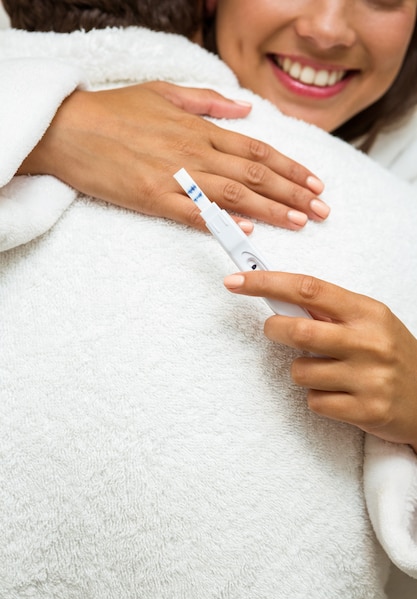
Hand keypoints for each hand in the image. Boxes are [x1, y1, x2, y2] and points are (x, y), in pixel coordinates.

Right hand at [19, 81, 327, 231]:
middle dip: (294, 193)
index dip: (291, 168)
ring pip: (234, 195)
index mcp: (200, 129)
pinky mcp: (153, 198)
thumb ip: (209, 102)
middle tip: (322, 210)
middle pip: (255, 175)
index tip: (315, 183)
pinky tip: (248, 231)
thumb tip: (245, 111)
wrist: (70, 129)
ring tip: (301, 221)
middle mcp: (195, 153)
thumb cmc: (116, 110)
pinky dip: (224, 222)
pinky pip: (195, 213)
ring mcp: (175, 177)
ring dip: (272, 210)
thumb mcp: (166, 93)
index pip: (258, 151)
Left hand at [224, 271, 416, 451]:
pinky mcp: (366, 410)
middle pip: (297, 331)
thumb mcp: (370, 322)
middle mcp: (369, 341)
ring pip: (300, 372)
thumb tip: (279, 300)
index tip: (236, 281)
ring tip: (328, 373)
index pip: (308, 288)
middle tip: (275, 330)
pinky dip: (318, 399)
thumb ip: (329, 312)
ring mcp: (369, 378)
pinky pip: (314, 402)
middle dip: (274, 330)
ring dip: (302, 372)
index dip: (266, 283)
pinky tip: (340, 395)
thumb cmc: (391, 355)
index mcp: (367, 312)